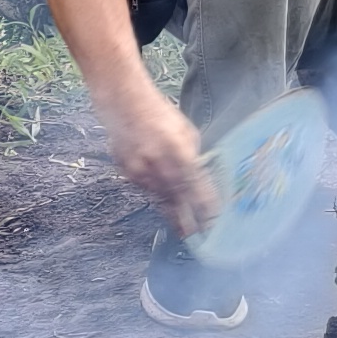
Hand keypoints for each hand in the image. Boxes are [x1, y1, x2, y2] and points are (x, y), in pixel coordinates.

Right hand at [103, 79, 213, 234]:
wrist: (123, 101)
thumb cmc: (159, 112)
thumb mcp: (186, 131)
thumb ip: (193, 155)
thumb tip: (199, 173)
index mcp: (179, 151)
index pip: (197, 187)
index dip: (205, 207)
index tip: (213, 221)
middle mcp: (159, 164)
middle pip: (177, 200)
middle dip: (187, 220)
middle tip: (196, 236)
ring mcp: (140, 169)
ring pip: (160, 198)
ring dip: (172, 212)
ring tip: (182, 228)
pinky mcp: (126, 171)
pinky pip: (145, 188)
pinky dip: (156, 193)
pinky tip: (163, 197)